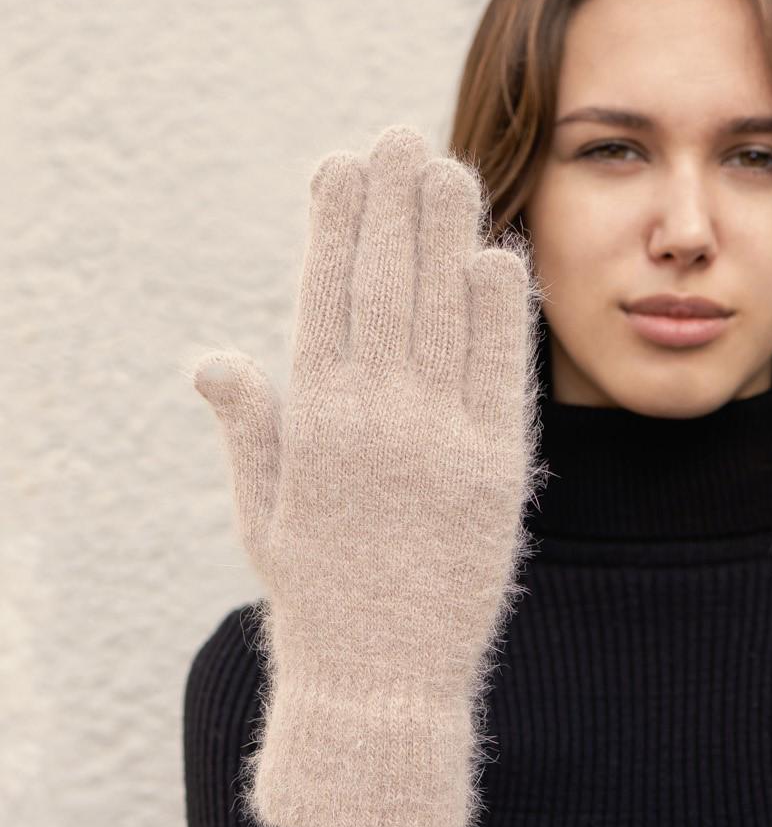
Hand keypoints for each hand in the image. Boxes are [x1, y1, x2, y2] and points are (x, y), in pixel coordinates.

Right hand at [192, 124, 545, 826]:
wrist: (383, 689)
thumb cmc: (317, 601)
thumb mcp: (266, 516)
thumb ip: (254, 429)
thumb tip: (213, 359)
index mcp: (312, 425)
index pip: (324, 297)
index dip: (336, 224)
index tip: (341, 165)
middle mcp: (376, 421)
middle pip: (387, 285)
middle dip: (393, 204)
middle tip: (402, 137)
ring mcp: (442, 442)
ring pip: (445, 313)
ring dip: (447, 234)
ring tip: (449, 171)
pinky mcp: (499, 472)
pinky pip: (502, 372)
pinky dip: (501, 312)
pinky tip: (497, 257)